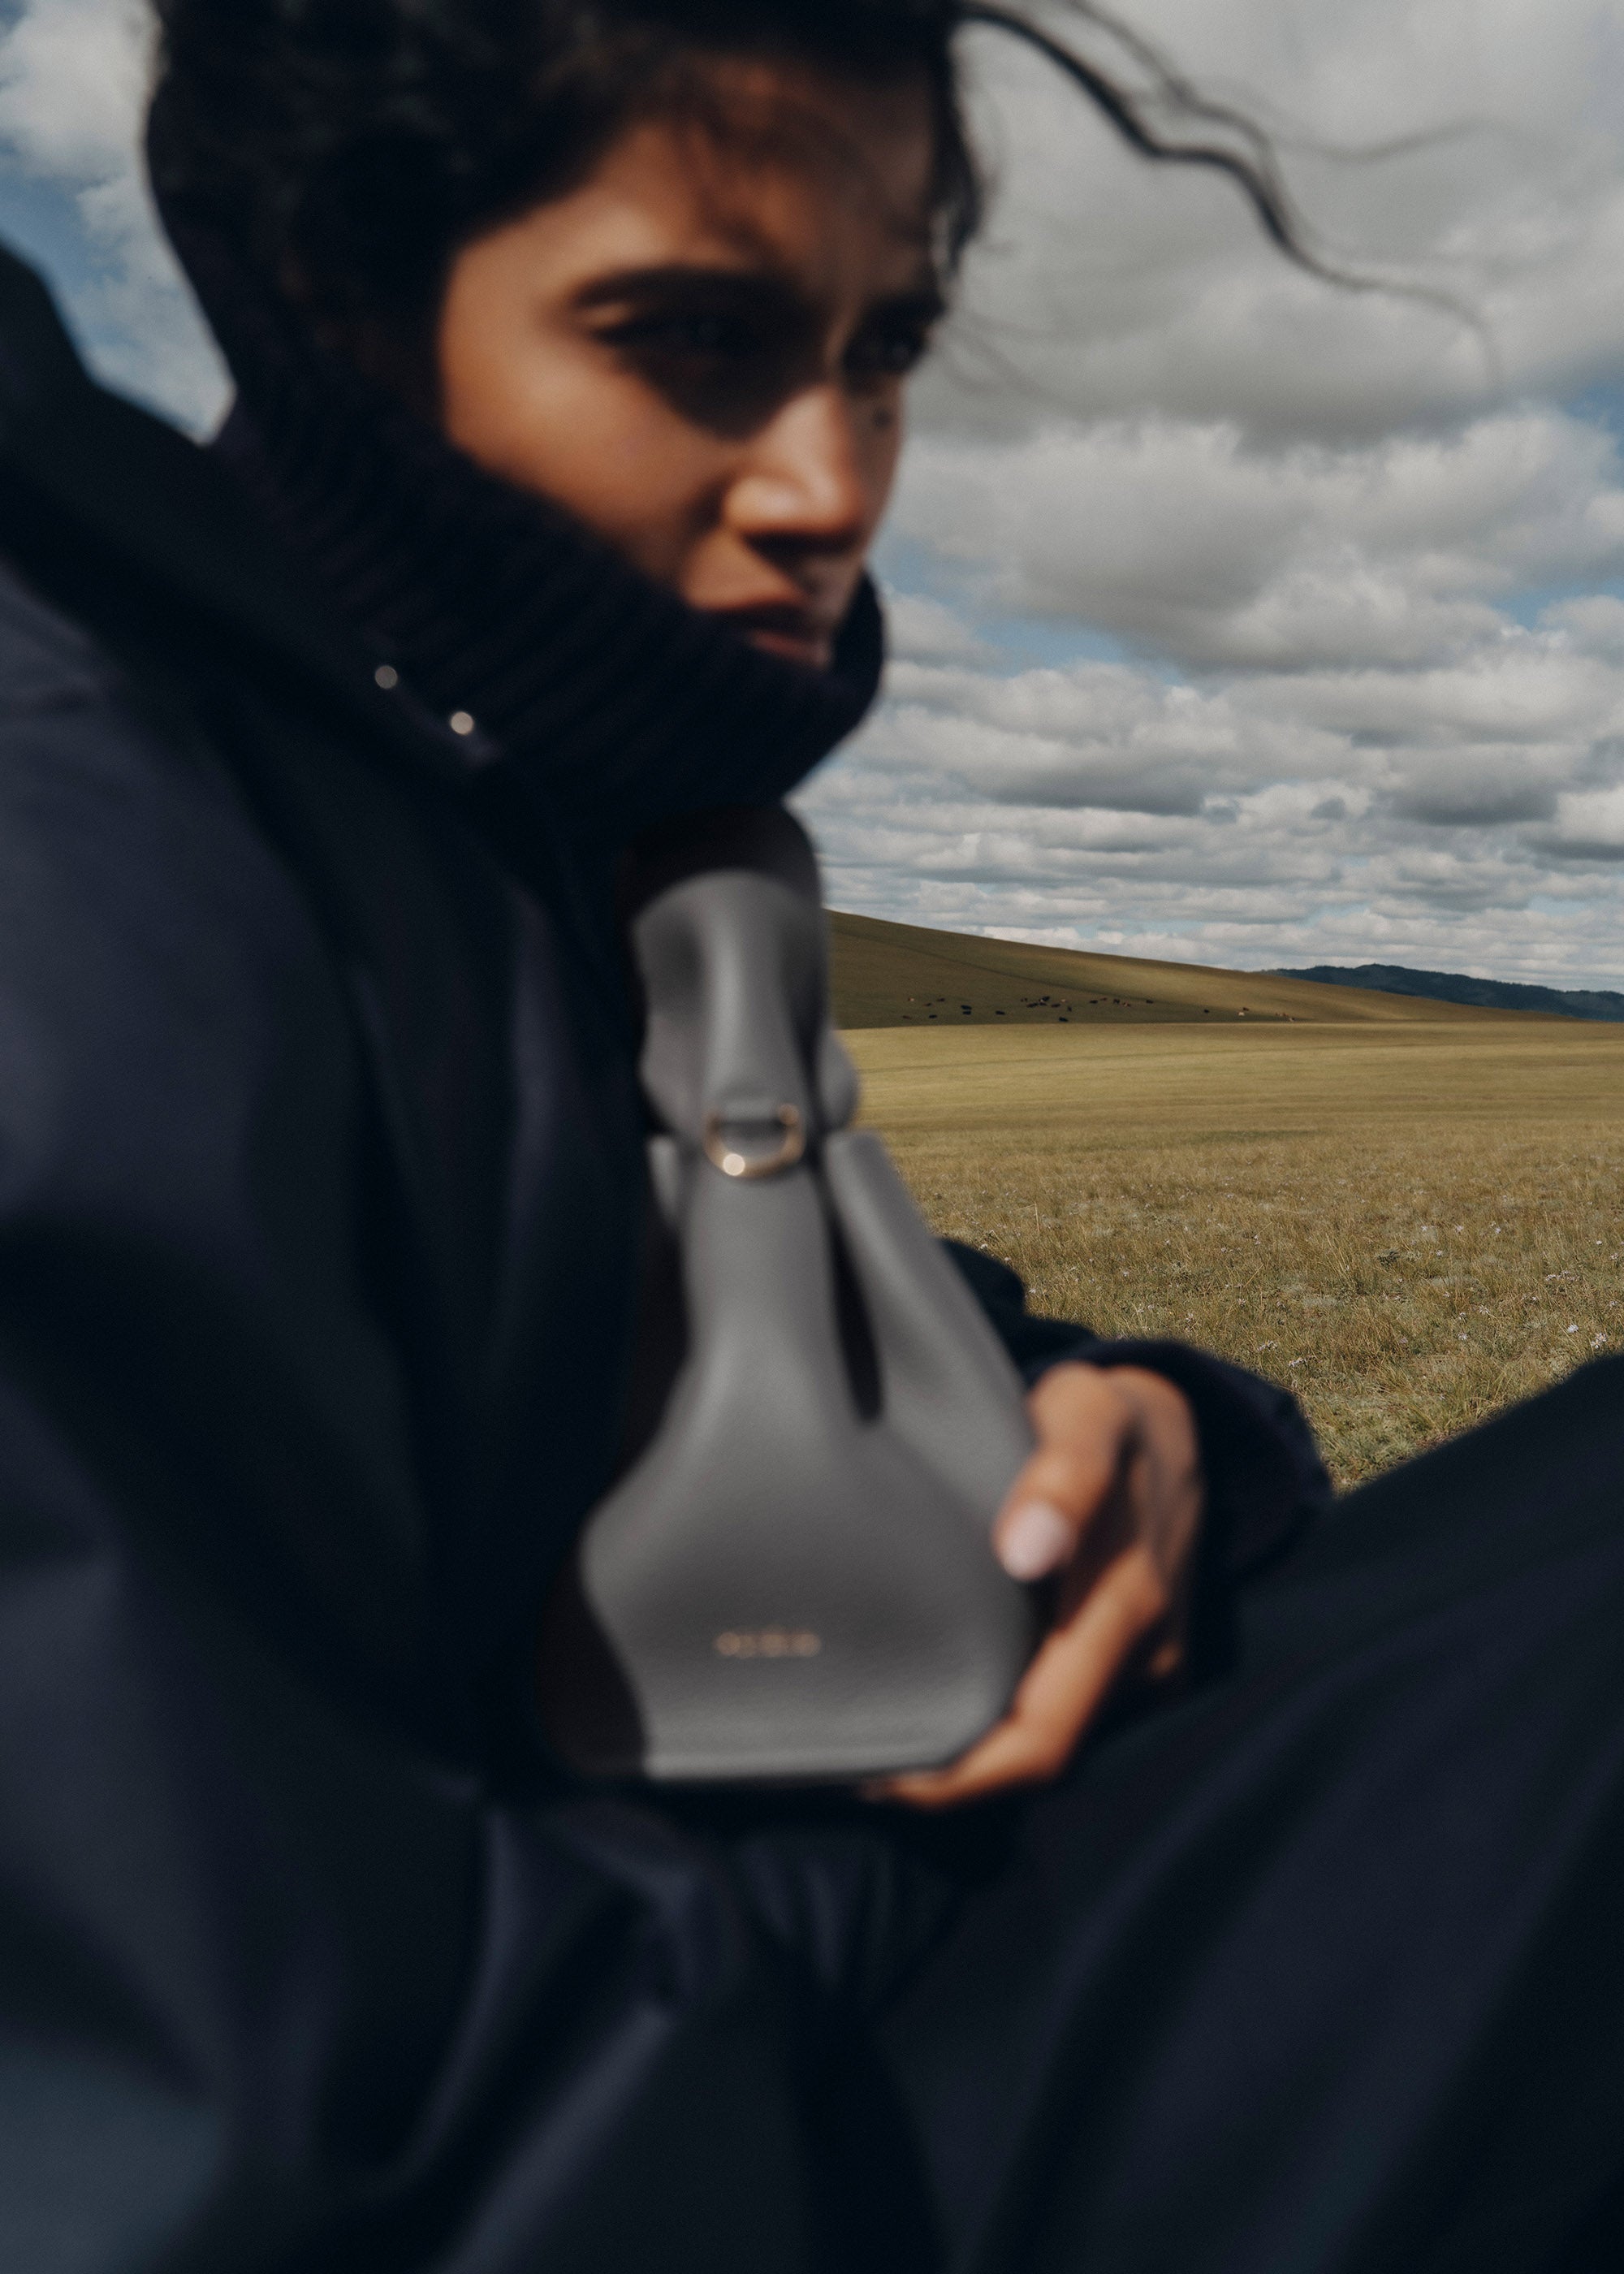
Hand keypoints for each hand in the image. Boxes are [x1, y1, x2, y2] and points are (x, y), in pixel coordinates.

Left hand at [871, 1364, 1203, 1810]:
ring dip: (979, 1750)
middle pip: (1038, 1757)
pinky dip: (1006, 1715)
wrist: (1180, 1423)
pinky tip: (946, 1690)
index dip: (959, 1774)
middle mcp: (1142, 1654)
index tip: (874, 1769)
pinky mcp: (1138, 1660)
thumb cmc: (1109, 1416)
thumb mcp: (1087, 1415)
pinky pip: (1067, 1706)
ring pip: (1054, 1736)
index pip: (1039, 1737)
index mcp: (1125, 1607)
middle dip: (951, 1777)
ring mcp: (1146, 1663)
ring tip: (886, 1729)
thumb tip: (1024, 1552)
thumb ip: (1063, 1473)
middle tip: (857, 1760)